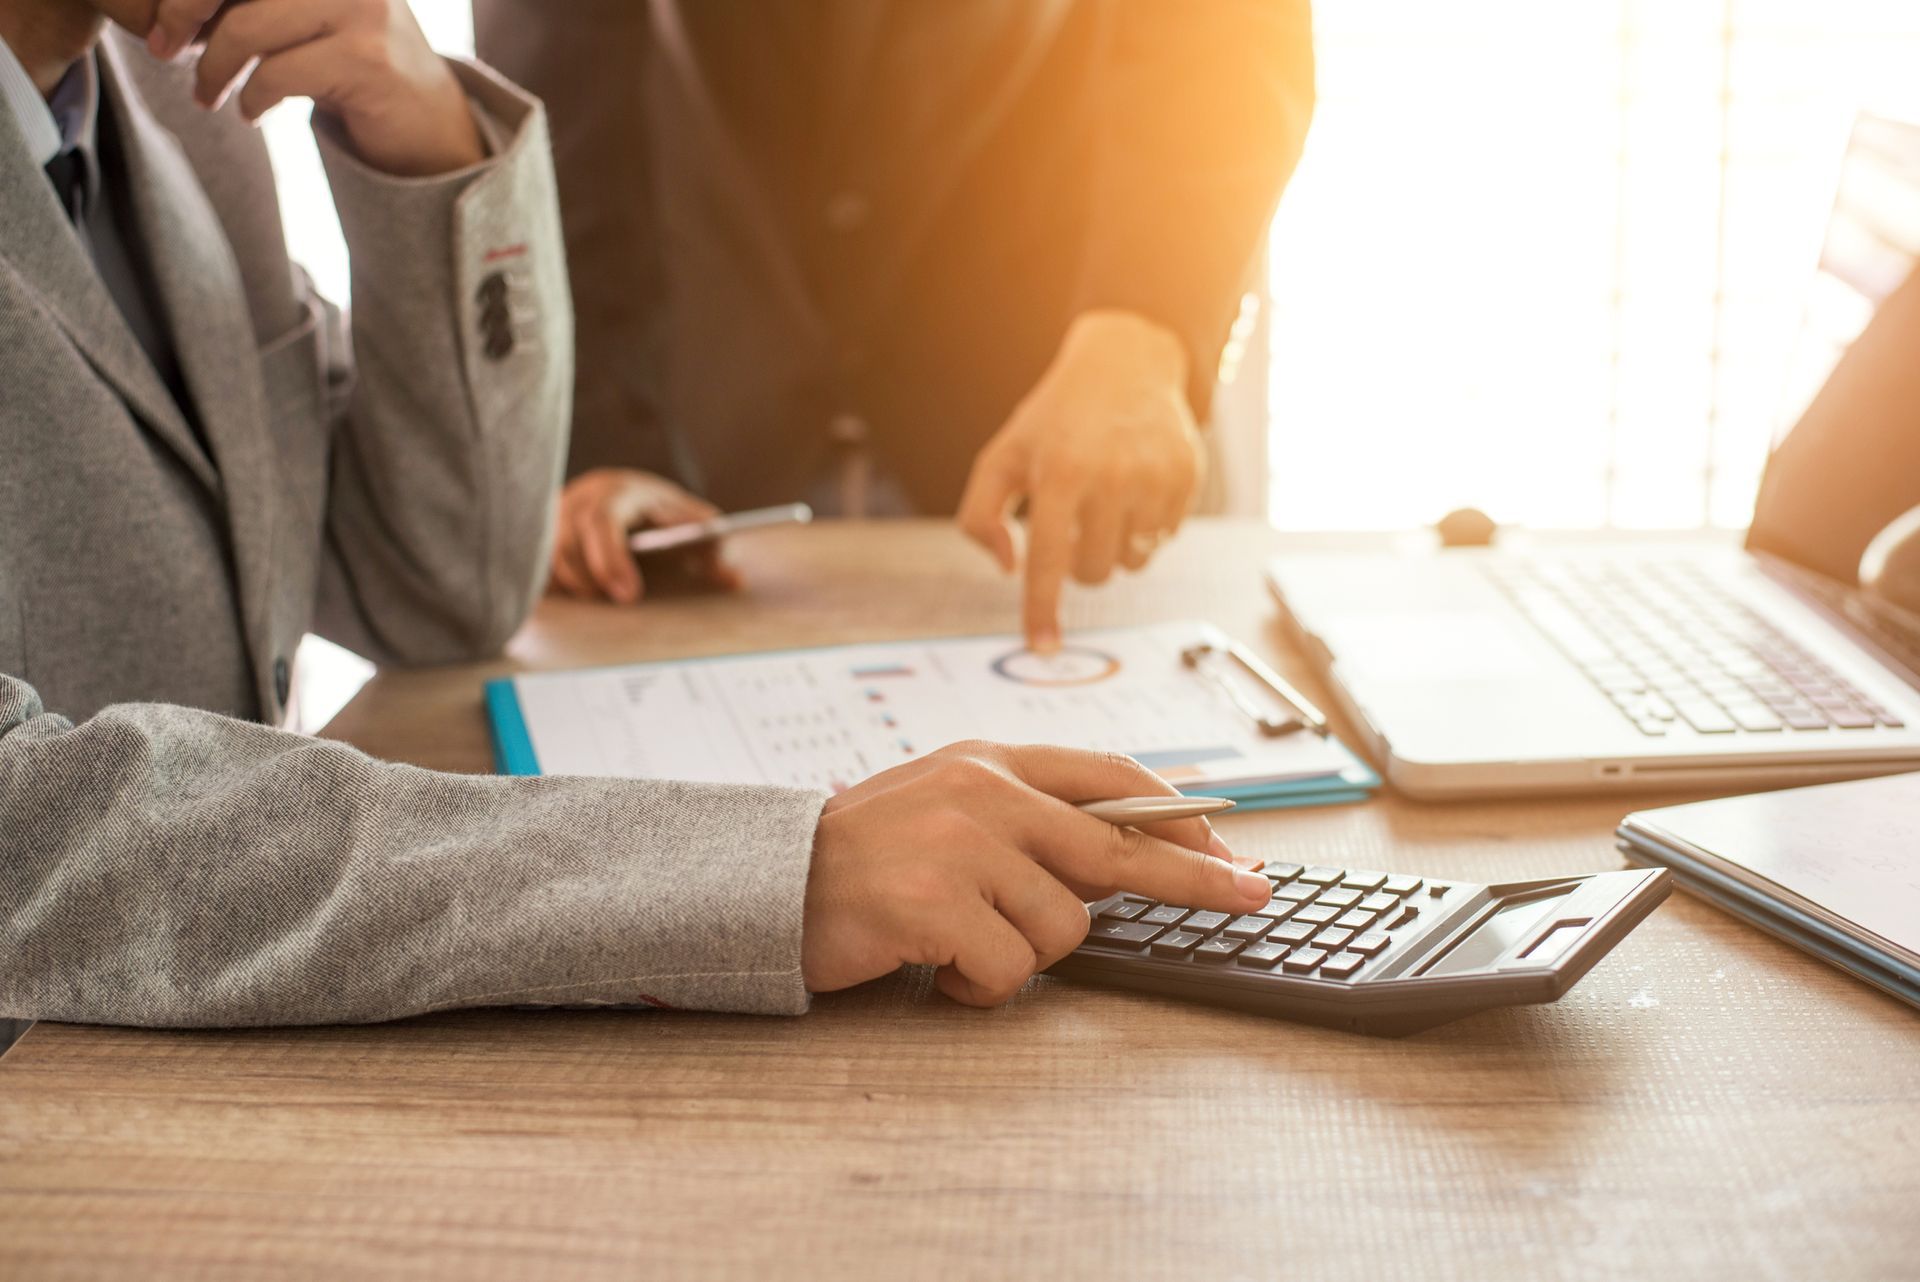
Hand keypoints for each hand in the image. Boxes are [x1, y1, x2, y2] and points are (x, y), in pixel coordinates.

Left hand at [147, 0, 484, 177]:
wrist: (427, 122)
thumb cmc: (346, 61)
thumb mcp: (296, 13)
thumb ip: (251, 0)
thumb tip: (171, 7)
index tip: (162, 21)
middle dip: (183, 12)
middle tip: (163, 49)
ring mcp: (362, 7)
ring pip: (248, 28)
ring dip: (214, 69)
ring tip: (207, 94)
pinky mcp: (369, 58)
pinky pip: (279, 75)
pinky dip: (252, 99)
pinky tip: (253, 112)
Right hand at [549, 468, 741, 604]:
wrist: (625, 494)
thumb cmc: (660, 513)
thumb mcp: (690, 521)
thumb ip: (712, 546)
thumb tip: (734, 578)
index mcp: (616, 491)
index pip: (602, 521)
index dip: (611, 560)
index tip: (629, 596)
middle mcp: (578, 500)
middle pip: (564, 541)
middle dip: (588, 579)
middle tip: (616, 606)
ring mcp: (552, 518)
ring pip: (545, 556)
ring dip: (570, 585)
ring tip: (598, 604)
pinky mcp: (539, 537)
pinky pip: (535, 566)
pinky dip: (551, 586)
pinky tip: (572, 604)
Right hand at [801, 742, 1270, 1006]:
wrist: (769, 881)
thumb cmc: (865, 856)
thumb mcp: (947, 808)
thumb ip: (1025, 822)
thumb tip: (1121, 862)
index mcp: (990, 762)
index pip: (1108, 778)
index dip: (1174, 813)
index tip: (1226, 840)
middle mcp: (983, 793)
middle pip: (1119, 845)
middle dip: (1197, 876)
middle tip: (1253, 893)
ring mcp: (961, 846)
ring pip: (1062, 926)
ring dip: (1021, 955)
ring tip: (961, 943)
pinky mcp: (936, 904)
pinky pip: (1008, 969)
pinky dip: (979, 986)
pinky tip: (936, 964)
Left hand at [958, 310, 1203, 651]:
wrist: (1124, 365)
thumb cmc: (1053, 421)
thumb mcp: (1002, 455)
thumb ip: (980, 514)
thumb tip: (1007, 567)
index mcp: (1060, 472)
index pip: (1046, 561)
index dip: (1042, 609)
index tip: (1041, 647)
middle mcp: (1113, 476)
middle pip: (1093, 572)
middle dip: (1078, 562)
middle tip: (1072, 525)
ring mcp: (1156, 477)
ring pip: (1133, 563)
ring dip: (1113, 548)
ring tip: (1105, 503)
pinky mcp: (1187, 478)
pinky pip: (1164, 541)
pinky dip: (1144, 529)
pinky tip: (1134, 490)